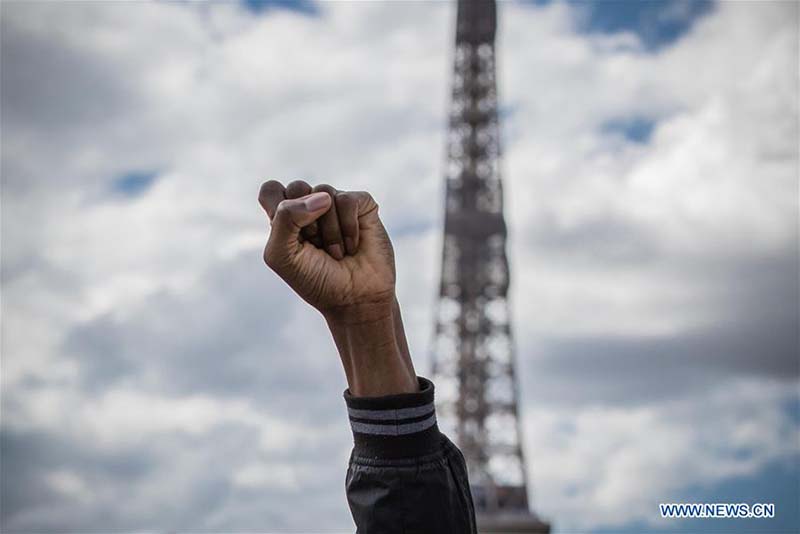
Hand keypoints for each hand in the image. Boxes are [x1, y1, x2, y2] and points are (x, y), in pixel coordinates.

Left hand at [258, 180, 416, 395]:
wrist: (355, 300)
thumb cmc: (316, 280)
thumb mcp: (282, 255)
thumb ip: (285, 218)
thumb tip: (321, 197)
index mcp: (286, 218)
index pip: (271, 190)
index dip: (277, 208)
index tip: (291, 237)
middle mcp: (311, 206)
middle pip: (297, 186)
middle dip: (305, 223)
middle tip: (315, 246)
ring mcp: (337, 204)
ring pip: (324, 193)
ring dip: (330, 232)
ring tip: (337, 253)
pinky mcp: (362, 205)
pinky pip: (348, 200)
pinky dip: (348, 227)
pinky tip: (353, 246)